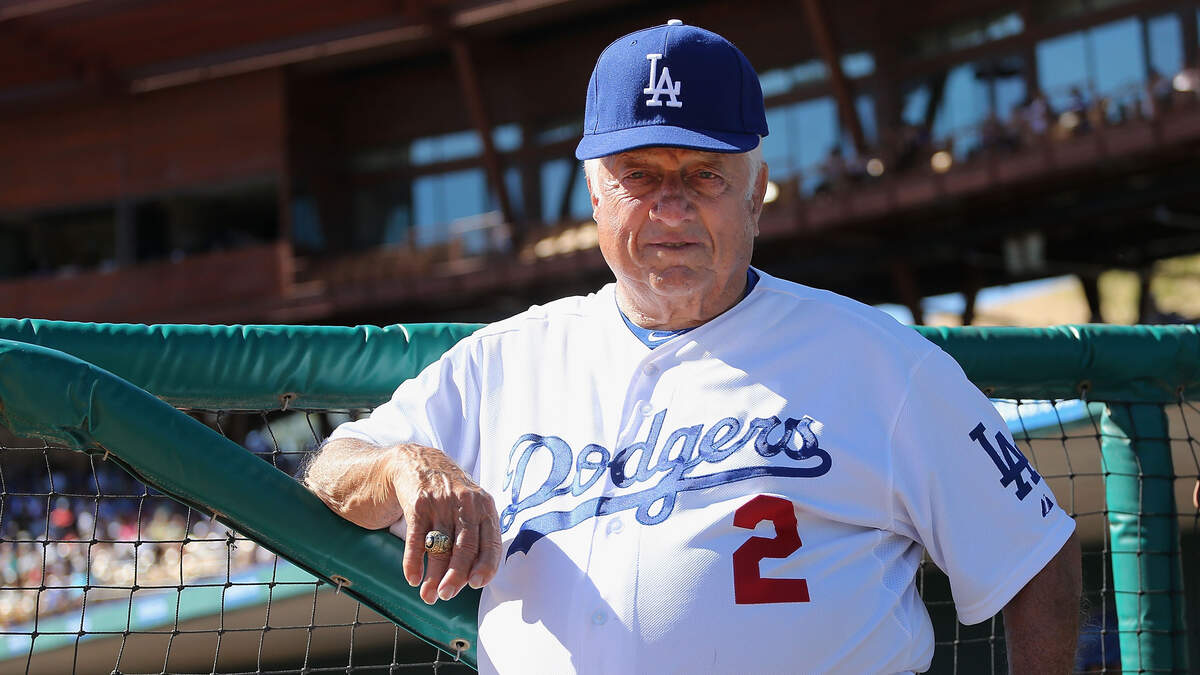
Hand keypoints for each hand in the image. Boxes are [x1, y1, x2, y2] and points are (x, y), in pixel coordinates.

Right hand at [390, 443, 501, 603]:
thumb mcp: (472, 507)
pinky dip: (413, 561)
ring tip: (429, 596)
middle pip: (464, 548)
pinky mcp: (418, 504)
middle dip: (455, 577)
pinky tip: (412, 578)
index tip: (476, 584)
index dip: (486, 566)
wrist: (419, 464)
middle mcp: (466, 504)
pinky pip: (416, 539)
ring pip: (440, 547)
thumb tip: (472, 580)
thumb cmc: (451, 497)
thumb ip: (477, 537)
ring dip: (433, 576)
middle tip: (446, 596)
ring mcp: (441, 503)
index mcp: (485, 507)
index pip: (491, 542)